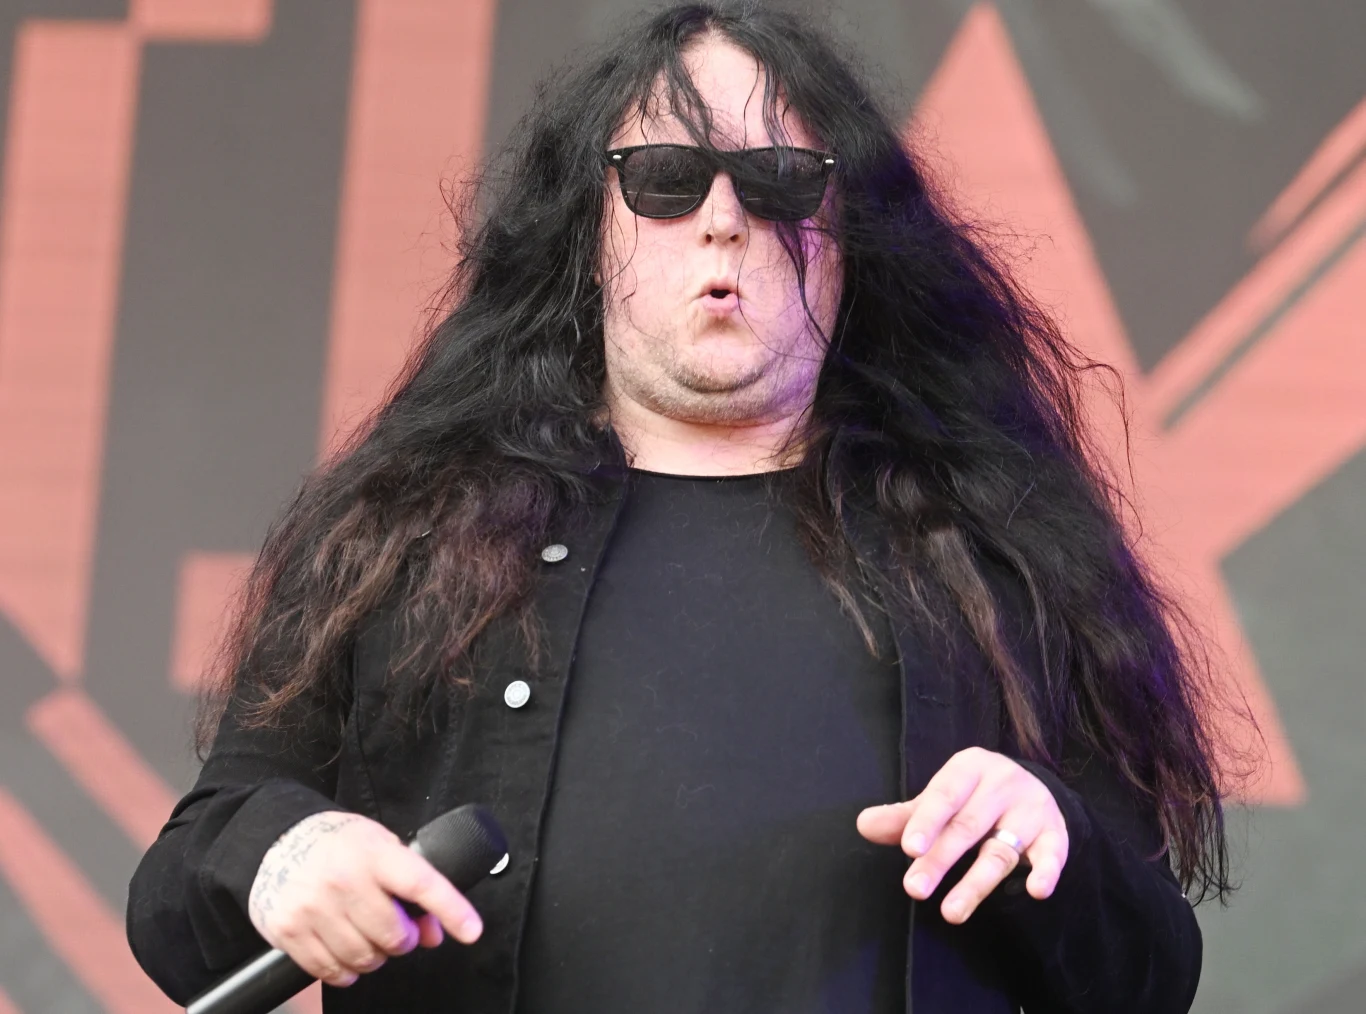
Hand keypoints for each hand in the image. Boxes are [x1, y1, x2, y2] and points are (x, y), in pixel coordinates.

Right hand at [248, 810, 483, 986]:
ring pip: (365, 959)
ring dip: (374, 957)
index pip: (422, 884)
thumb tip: (433, 934)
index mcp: (374, 853)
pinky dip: (345, 971)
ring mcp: (315, 908)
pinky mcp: (290, 931)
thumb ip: (411, 887)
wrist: (276, 840)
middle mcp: (345, 880)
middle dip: (402, 940)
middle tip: (394, 929)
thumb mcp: (380, 848)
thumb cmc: (338, 844)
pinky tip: (345, 952)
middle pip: (394, 935)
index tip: (472, 930)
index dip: (452, 909)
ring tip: (366, 936)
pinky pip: (331, 971)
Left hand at [856, 747, 1067, 923]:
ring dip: (976, 883)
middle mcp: (1002, 784)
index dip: (926, 822)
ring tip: (951, 913)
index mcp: (969, 768)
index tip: (909, 849)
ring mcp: (1031, 809)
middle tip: (914, 889)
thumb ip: (906, 817)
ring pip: (1001, 850)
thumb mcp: (941, 798)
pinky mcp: (1055, 833)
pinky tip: (1036, 891)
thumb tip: (864, 825)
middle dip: (940, 860)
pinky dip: (1047, 871)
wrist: (1032, 786)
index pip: (944, 796)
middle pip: (967, 827)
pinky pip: (1052, 854)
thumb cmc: (973, 796)